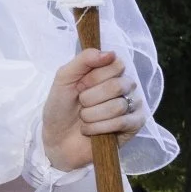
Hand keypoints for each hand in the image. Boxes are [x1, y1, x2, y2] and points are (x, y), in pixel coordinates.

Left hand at [43, 48, 144, 172]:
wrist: (56, 138)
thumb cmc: (60, 107)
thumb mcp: (64, 78)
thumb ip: (84, 59)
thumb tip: (110, 53)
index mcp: (110, 70)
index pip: (115, 64)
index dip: (92, 77)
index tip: (79, 86)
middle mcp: (125, 85)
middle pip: (117, 86)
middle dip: (90, 99)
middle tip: (81, 105)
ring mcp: (132, 105)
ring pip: (118, 106)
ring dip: (92, 116)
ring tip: (84, 119)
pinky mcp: (134, 125)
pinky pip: (122, 123)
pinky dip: (100, 128)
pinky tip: (91, 130)